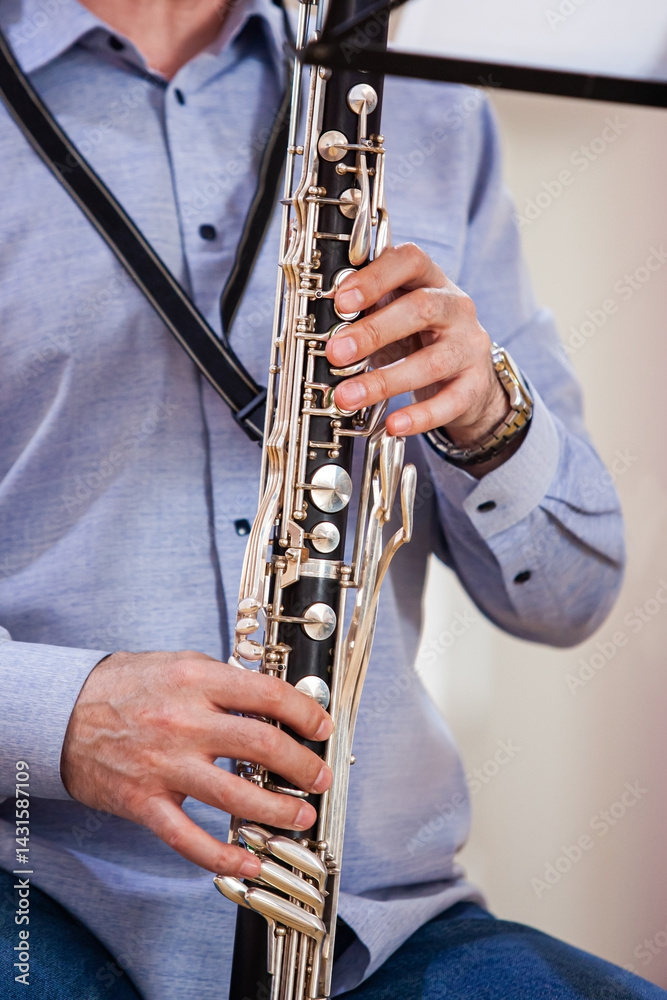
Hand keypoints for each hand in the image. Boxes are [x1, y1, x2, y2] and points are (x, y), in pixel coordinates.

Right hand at [60, 651, 332, 874]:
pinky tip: (249, 864)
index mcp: (197, 682)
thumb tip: (273, 701)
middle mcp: (184, 722)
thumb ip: (225, 681)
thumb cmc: (127, 685)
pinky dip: (222, 857)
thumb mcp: (181, 664)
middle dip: (301, 766)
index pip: (267, 696)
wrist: (63, 712)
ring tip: (300, 817)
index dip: (304, 713)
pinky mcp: (145, 802)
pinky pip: (189, 839)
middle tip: (320, 777)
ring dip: (277, 811)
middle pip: (261, 746)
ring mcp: (164, 766)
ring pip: (235, 797)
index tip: (321, 727)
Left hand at [326, 243, 509, 447]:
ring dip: (385, 381)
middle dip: (374, 331)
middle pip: (421, 309)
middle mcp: (456, 307)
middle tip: (335, 353)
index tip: (341, 300)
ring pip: (432, 361)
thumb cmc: (417, 337)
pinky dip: (421, 417)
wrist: (466, 374)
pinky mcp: (475, 384)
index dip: (375, 277)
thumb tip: (320, 323)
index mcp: (430, 279)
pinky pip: (450, 402)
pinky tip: (394, 425)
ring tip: (347, 397)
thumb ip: (363, 309)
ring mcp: (469, 346)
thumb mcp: (391, 313)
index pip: (410, 260)